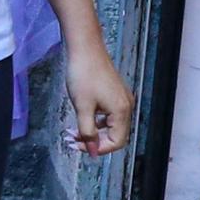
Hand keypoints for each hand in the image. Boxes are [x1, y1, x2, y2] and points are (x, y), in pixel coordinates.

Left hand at [65, 38, 137, 157]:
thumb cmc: (83, 75)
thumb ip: (87, 132)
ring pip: (110, 126)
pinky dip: (95, 121)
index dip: (98, 149)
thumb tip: (91, 151)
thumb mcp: (83, 107)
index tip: (80, 147)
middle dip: (94, 141)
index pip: (117, 142)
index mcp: (122, 111)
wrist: (85, 48)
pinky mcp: (115, 93)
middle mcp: (126, 106)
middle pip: (115, 135)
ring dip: (93, 132)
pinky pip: (108, 115)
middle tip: (73, 141)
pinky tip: (82, 118)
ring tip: (73, 132)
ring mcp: (121, 99)